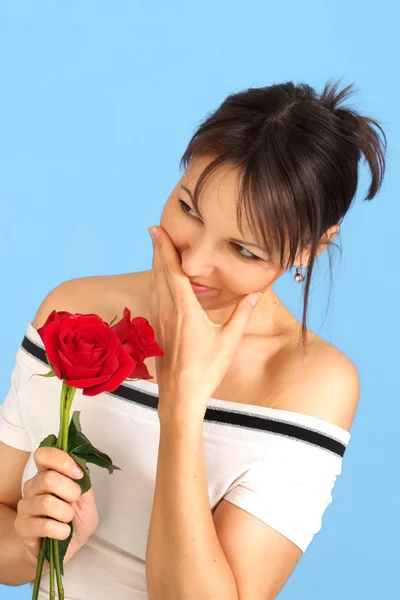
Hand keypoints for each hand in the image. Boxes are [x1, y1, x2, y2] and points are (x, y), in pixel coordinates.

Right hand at [15, 446, 98, 566]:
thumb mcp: (87, 498)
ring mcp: (25, 506)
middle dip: (71, 492)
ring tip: (67, 519)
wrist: (67, 547)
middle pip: (49, 479)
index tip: (78, 474)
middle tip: (74, 503)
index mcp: (47, 473)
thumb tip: (79, 468)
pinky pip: (45, 525)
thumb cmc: (76, 519)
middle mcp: (32, 486)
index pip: (43, 454)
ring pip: (47, 503)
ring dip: (66, 514)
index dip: (62, 461)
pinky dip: (61, 531)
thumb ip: (83, 481)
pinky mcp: (22, 527)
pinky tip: (62, 532)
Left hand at [148, 225, 261, 422]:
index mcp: (184, 309)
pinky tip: (158, 282)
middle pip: (159, 272)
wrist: (180, 396)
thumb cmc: (205, 370)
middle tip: (154, 230)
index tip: (156, 229)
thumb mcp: (228, 341)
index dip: (164, 248)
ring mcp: (160, 319)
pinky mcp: (157, 329)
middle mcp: (168, 310)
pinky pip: (154, 297)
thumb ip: (241, 315)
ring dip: (155, 264)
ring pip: (154, 284)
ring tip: (156, 249)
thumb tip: (256, 294)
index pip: (172, 270)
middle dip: (157, 249)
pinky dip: (155, 281)